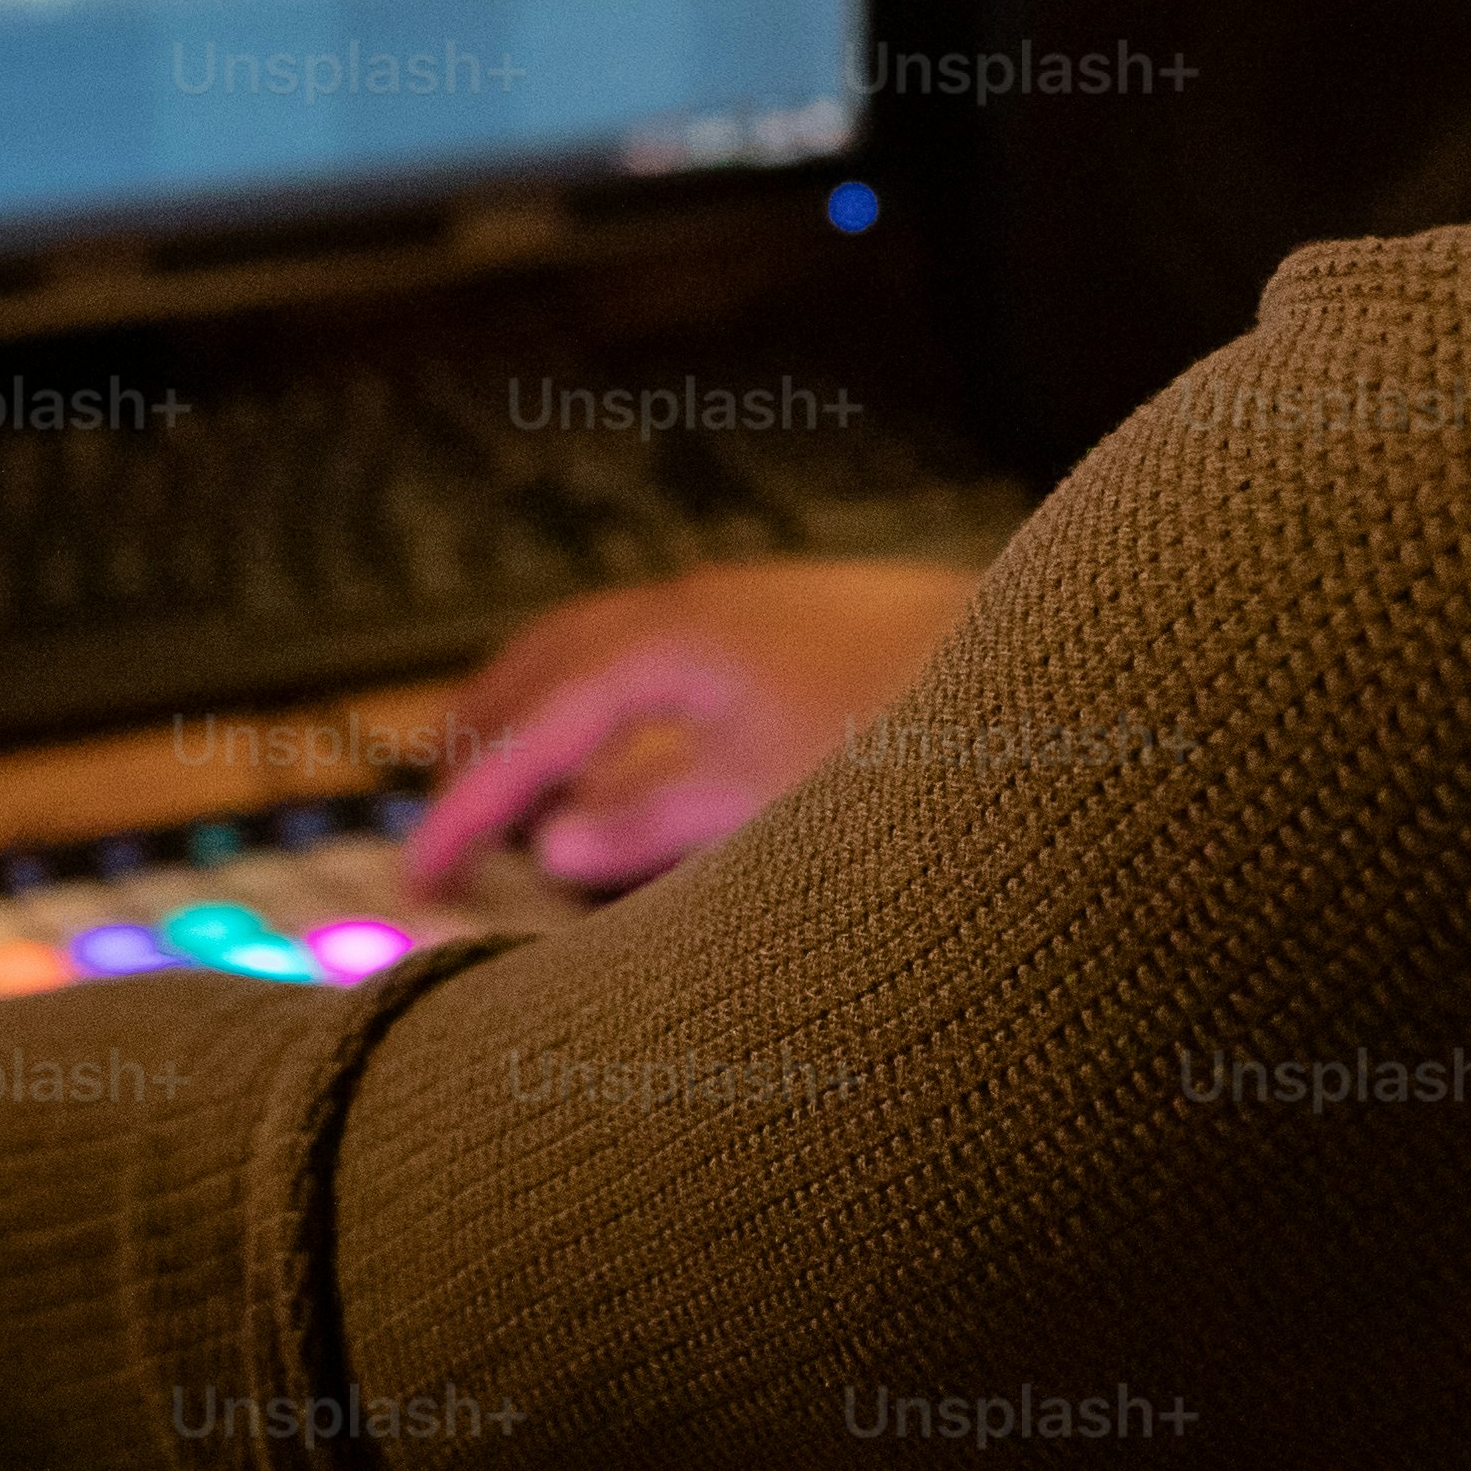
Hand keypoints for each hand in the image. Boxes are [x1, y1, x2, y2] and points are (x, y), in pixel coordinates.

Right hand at [402, 558, 980, 897]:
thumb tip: (557, 842)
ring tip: (517, 762)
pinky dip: (614, 692)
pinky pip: (660, 647)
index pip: (536, 730)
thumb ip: (653, 822)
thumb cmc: (915, 726)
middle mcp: (696, 605)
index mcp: (671, 644)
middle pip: (548, 659)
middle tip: (434, 791)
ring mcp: (746, 601)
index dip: (472, 807)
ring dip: (547, 702)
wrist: (1046, 655)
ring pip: (604, 645)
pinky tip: (645, 740)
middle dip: (485, 726)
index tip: (423, 869)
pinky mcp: (793, 616)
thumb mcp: (771, 801)